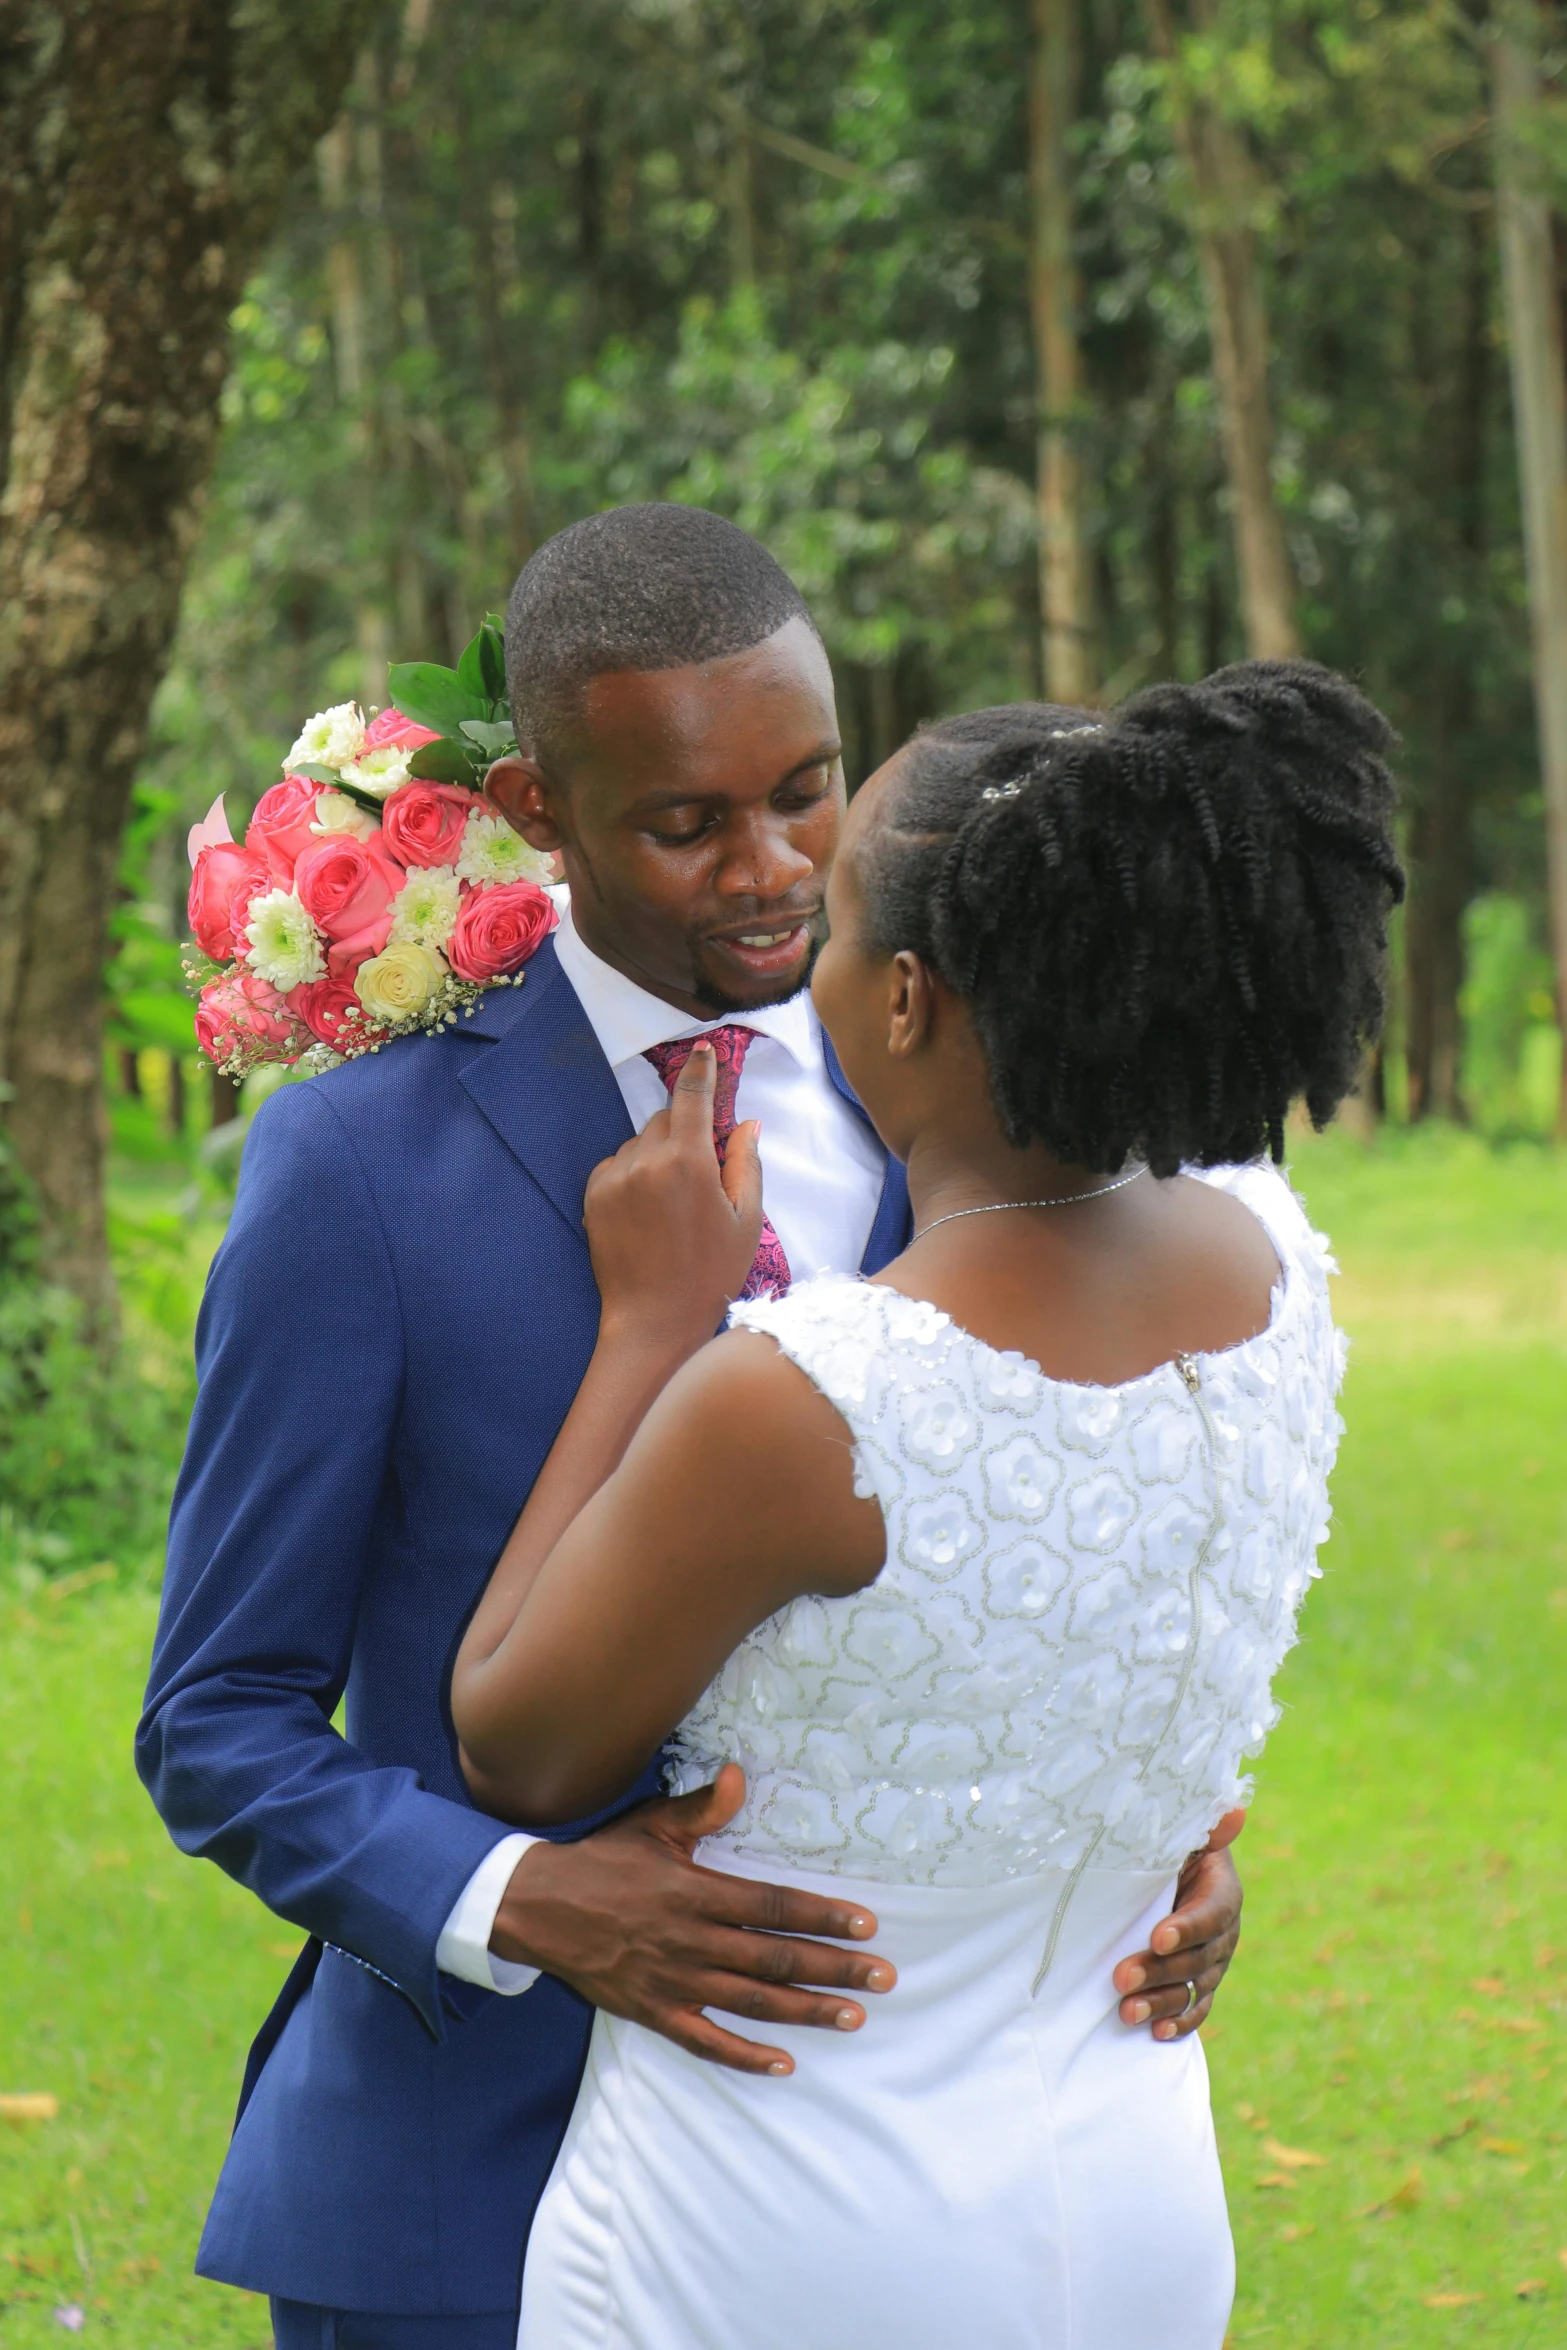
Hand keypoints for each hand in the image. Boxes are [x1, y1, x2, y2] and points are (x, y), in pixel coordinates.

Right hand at [489, 1763, 896, 2075]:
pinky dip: (746, 2056)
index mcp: (696, 1892)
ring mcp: (674, 1982)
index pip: (773, 1907)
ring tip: (854, 2015)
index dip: (822, 1916)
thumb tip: (742, 1775)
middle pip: (776, 1959)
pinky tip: (784, 2063)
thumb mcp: (652, 1825)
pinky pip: (706, 2042)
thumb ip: (704, 1807)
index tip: (865, 1924)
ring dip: (807, 2011)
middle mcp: (692, 1941)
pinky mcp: (655, 2012)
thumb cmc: (603, 1861)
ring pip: (753, 2003)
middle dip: (834, 1968)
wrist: (538, 1908)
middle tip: (884, 1976)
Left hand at [583, 1042, 762, 1351]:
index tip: (703, 1050)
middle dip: (682, 1133)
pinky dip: (631, 1176)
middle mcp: (646, 1161)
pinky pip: (616, 1165)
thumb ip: (747, 1163)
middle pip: (665, 1120)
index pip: (692, 1097)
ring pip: (639, 1144)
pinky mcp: (592, 1195)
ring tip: (670, 1206)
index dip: (700, 1071)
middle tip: (698, 1175)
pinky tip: (647, 1213)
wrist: (654, 1320)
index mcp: (689, 1162)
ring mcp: (614, 1178)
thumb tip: (746, 1124)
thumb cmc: (710, 1274)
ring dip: (656, 1157)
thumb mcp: (746, 1219)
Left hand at [1112, 1810, 1243, 2040]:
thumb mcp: (1180, 1833)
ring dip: (1162, 2002)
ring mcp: (1214, 1962)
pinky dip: (1179, 2023)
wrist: (1161, 1873)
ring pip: (1195, 1988)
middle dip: (1160, 1969)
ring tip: (1126, 2011)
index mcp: (1223, 1890)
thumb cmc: (1164, 1847)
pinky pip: (1196, 2009)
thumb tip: (1234, 1811)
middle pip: (1201, 1957)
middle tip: (1121, 1976)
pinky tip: (1156, 2034)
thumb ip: (1204, 1826)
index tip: (1157, 1937)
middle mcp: (1224, 1931)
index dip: (1187, 1928)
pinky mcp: (1199, 1984)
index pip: (1212, 1913)